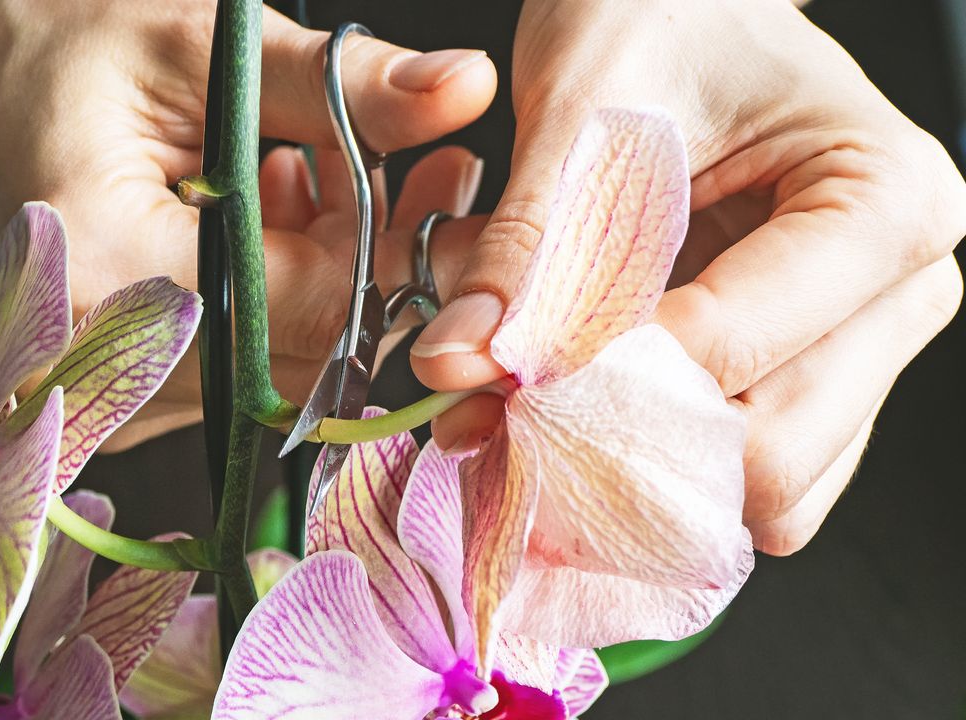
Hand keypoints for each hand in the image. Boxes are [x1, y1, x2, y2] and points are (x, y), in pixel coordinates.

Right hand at [0, 1, 496, 447]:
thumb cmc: (59, 47)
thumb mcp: (201, 44)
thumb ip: (335, 84)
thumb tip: (465, 88)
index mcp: (107, 264)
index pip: (306, 305)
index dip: (400, 253)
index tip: (449, 183)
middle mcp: (99, 355)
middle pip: (306, 345)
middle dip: (375, 257)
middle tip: (417, 164)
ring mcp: (111, 390)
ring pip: (288, 356)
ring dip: (331, 267)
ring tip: (314, 164)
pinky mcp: (127, 394)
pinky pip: (249, 361)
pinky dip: (284, 289)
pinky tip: (267, 209)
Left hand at [411, 0, 964, 554]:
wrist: (678, 7)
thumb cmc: (661, 16)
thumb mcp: (587, 106)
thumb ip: (530, 242)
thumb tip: (461, 364)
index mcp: (885, 202)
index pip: (732, 349)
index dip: (597, 376)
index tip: (495, 371)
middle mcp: (898, 292)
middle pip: (770, 453)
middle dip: (619, 443)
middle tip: (504, 402)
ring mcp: (858, 349)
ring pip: (761, 488)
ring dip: (630, 468)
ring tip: (535, 398)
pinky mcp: (805, 379)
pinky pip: (739, 474)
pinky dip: (651, 468)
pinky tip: (576, 410)